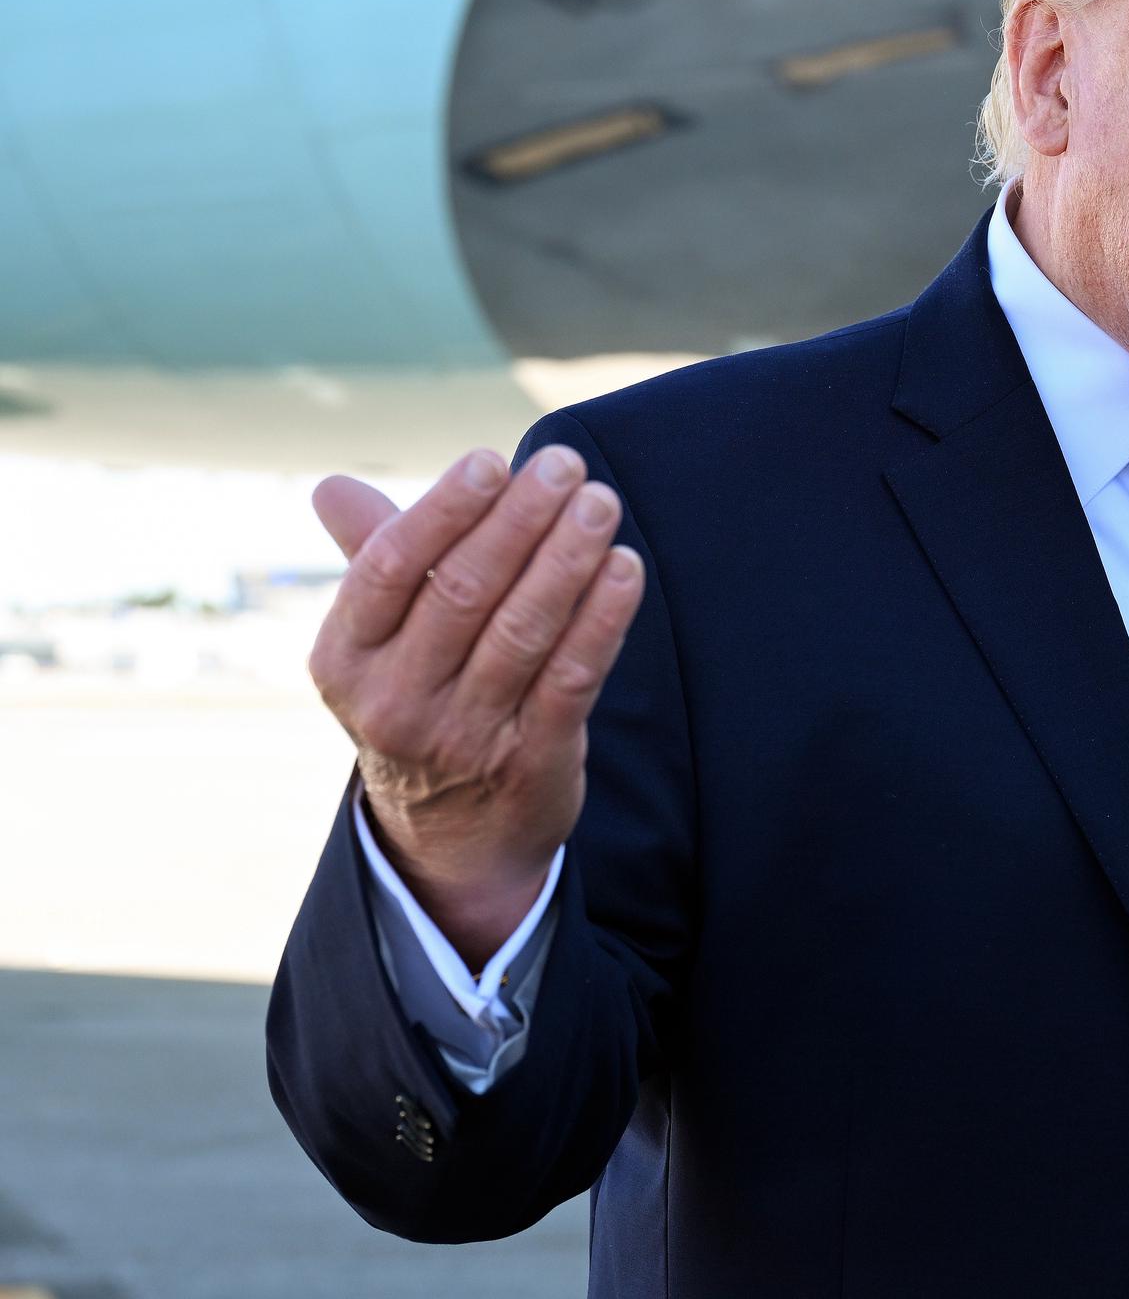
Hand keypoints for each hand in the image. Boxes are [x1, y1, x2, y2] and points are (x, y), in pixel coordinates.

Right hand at [306, 442, 644, 968]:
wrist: (450, 840)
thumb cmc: (420, 702)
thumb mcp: (377, 645)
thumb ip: (372, 558)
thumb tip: (329, 486)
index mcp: (344, 658)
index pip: (390, 569)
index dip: (443, 511)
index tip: (491, 461)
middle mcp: (394, 701)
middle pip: (463, 592)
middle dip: (520, 521)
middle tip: (566, 466)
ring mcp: (462, 737)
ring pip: (523, 630)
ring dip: (568, 558)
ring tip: (601, 503)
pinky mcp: (530, 762)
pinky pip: (572, 677)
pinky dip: (602, 619)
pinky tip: (626, 570)